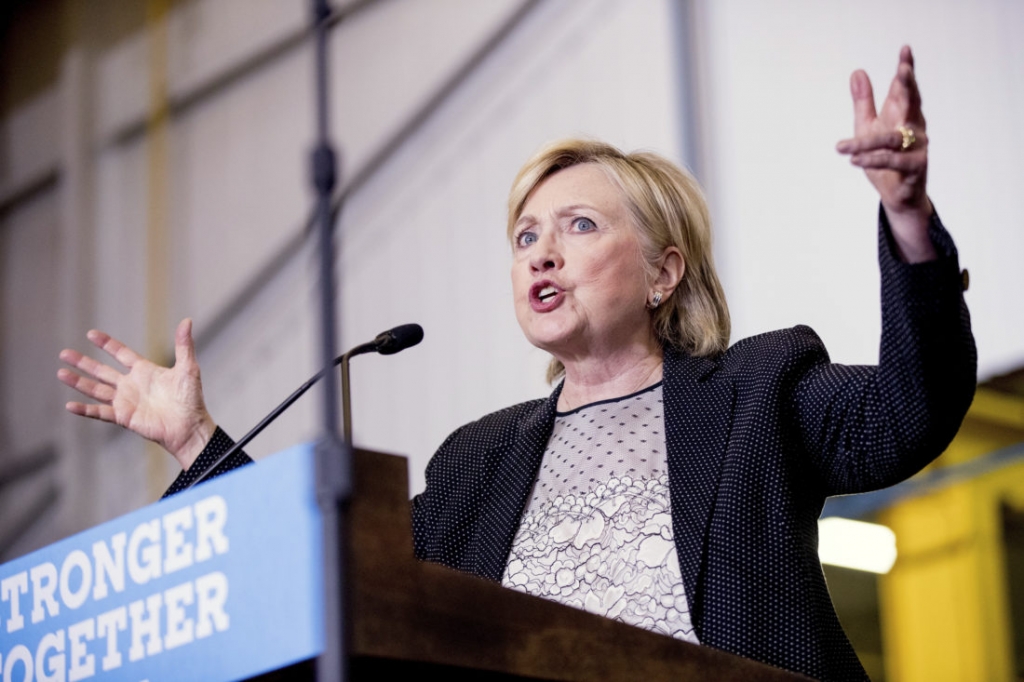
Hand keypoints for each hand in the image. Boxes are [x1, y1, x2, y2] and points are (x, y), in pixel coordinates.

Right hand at [58, 318, 215, 470]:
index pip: (121, 354)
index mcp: (144, 371)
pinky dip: (85, 410)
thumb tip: (187, 321)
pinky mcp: (124, 417)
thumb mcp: (188, 368)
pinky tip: (70, 405)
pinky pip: (100, 413)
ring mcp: (126, 402)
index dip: (106, 344)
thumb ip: (184, 345)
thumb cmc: (191, 399)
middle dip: (83, 362)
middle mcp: (131, 385)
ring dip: (78, 382)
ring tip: (60, 373)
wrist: (190, 427)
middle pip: (102, 371)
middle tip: (64, 353)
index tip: (90, 334)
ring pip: (96, 390)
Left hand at [836, 46, 935, 261]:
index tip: (905, 50)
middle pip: (912, 104)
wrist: (898, 194)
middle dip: (907, 87)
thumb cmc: (884, 158)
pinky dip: (871, 160)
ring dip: (866, 141)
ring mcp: (917, 148)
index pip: (906, 89)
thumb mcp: (868, 126)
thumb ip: (863, 101)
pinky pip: (891, 162)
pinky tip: (853, 160)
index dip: (906, 69)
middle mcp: (914, 128)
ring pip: (892, 139)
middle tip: (903, 71)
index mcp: (903, 114)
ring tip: (841, 146)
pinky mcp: (914, 168)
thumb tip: (857, 72)